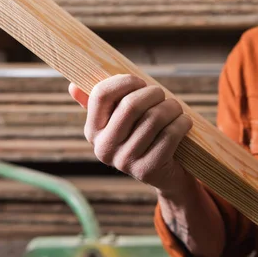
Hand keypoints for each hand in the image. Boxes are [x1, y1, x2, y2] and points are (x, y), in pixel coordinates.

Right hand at [68, 74, 192, 190]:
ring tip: (175, 108)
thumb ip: (100, 103)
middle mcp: (104, 148)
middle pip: (130, 105)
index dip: (124, 81)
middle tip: (162, 95)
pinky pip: (169, 135)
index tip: (140, 83)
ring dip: (171, 107)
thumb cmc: (143, 136)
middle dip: (153, 93)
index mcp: (92, 131)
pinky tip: (184, 122)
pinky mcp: (148, 170)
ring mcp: (125, 162)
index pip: (101, 94)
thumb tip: (73, 87)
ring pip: (154, 119)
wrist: (166, 175)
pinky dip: (181, 123)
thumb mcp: (120, 120)